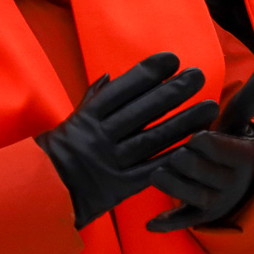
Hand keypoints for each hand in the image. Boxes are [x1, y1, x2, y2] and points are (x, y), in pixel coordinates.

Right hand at [36, 53, 219, 228]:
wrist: (43, 195)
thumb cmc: (59, 154)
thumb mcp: (70, 123)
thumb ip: (92, 100)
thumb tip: (111, 76)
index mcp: (86, 119)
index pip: (121, 90)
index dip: (148, 73)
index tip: (173, 59)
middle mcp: (99, 138)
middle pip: (142, 111)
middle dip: (173, 92)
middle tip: (199, 76)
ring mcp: (111, 163)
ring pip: (153, 139)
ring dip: (184, 122)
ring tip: (210, 108)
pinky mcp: (120, 187)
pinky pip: (152, 170)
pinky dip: (174, 158)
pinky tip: (197, 146)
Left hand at [147, 68, 253, 232]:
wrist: (244, 184)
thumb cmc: (231, 144)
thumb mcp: (240, 122)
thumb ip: (250, 97)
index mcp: (240, 156)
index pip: (210, 143)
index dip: (198, 138)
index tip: (195, 134)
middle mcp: (230, 181)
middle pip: (192, 166)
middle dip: (179, 157)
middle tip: (173, 151)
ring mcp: (216, 202)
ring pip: (184, 192)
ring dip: (168, 183)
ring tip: (157, 171)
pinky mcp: (202, 218)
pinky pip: (183, 222)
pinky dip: (167, 224)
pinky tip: (149, 224)